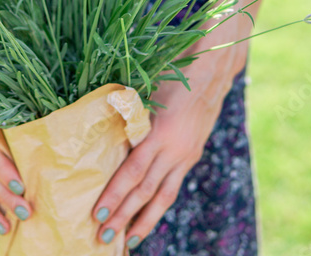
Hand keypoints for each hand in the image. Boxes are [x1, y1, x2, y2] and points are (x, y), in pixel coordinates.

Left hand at [91, 22, 248, 247]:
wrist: (212, 72)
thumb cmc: (171, 76)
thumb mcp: (146, 94)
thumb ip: (127, 119)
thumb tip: (101, 140)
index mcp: (159, 133)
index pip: (132, 172)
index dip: (115, 195)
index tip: (97, 213)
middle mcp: (174, 150)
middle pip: (146, 191)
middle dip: (124, 216)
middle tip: (104, 237)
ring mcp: (186, 156)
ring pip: (164, 197)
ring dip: (144, 221)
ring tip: (129, 242)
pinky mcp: (192, 157)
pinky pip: (174, 187)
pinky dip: (159, 205)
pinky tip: (148, 218)